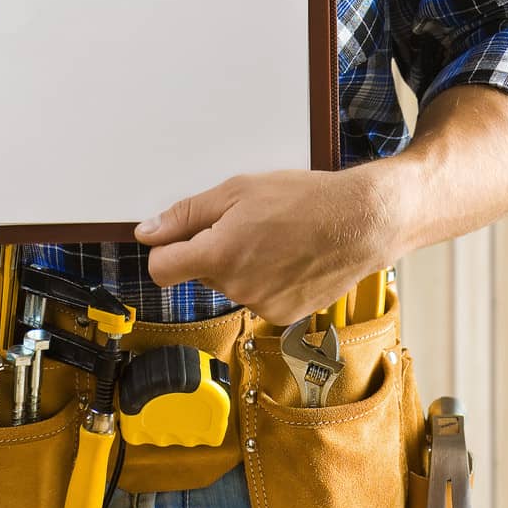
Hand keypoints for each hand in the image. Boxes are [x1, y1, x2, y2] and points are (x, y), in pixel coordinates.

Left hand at [134, 166, 391, 325]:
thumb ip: (186, 215)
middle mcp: (236, 287)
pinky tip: (289, 257)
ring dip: (242, 264)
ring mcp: (261, 305)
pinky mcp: (283, 315)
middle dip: (213, 250)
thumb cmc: (303, 199)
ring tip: (275, 237)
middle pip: (201, 273)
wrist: (360, 222)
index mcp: (219, 254)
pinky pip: (257, 297)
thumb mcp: (236, 191)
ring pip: (230, 284)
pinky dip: (266, 279)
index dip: (165, 250)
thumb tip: (147, 232)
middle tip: (247, 222)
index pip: (162, 269)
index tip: (178, 238)